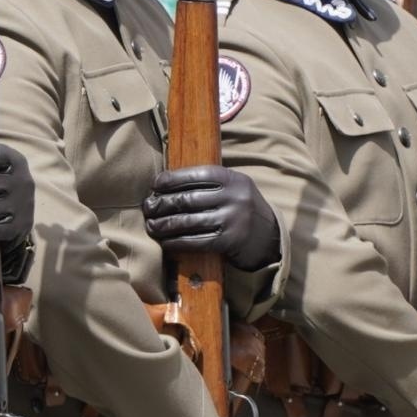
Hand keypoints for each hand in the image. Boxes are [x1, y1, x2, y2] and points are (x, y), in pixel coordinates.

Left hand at [142, 165, 281, 272]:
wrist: (268, 237)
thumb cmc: (242, 209)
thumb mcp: (234, 188)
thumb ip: (210, 182)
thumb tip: (168, 182)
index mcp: (233, 178)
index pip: (196, 174)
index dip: (171, 179)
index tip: (155, 185)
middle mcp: (234, 197)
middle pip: (188, 198)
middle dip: (162, 204)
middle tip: (148, 208)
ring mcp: (232, 220)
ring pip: (188, 221)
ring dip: (164, 225)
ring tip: (151, 226)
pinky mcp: (229, 242)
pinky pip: (196, 241)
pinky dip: (177, 242)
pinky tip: (166, 242)